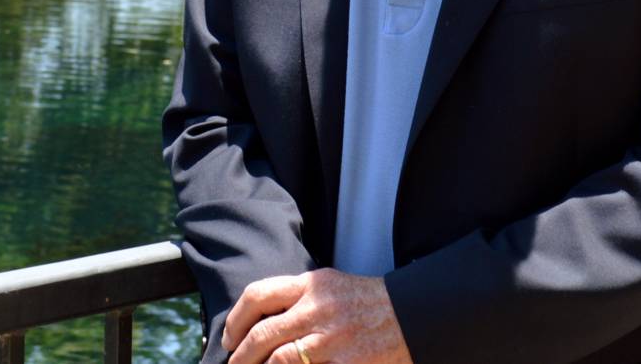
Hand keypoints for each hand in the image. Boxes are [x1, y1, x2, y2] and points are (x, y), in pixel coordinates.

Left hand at [221, 268, 411, 363]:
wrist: (411, 315)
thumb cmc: (366, 303)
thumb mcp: (330, 285)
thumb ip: (296, 296)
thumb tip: (256, 320)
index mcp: (311, 284)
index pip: (258, 295)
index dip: (236, 319)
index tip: (229, 337)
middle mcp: (318, 308)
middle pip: (262, 333)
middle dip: (240, 355)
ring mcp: (332, 339)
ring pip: (278, 359)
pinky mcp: (345, 363)